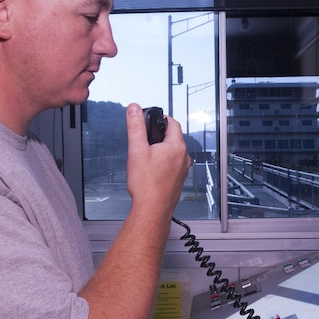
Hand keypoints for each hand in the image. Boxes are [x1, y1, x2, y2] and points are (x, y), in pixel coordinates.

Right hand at [125, 103, 189, 219]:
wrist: (152, 209)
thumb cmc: (147, 185)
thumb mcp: (137, 150)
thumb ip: (136, 127)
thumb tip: (134, 109)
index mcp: (176, 147)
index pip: (172, 123)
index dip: (161, 119)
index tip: (151, 120)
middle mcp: (184, 158)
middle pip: (173, 138)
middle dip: (159, 136)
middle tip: (145, 140)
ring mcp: (183, 170)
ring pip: (173, 153)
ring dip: (161, 151)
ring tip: (146, 157)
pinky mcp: (178, 181)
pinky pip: (172, 166)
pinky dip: (163, 164)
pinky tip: (151, 172)